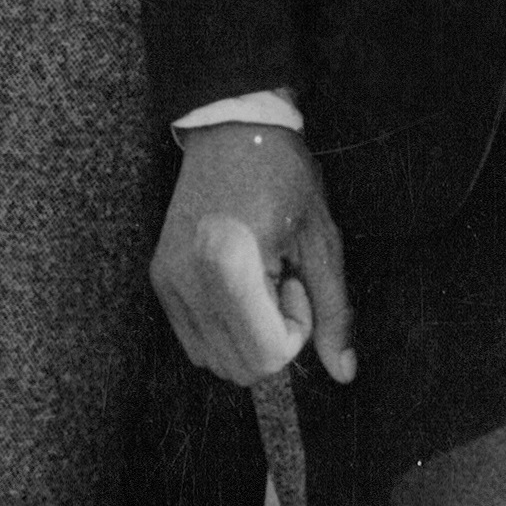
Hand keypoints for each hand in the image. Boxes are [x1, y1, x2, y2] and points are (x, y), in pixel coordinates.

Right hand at [153, 123, 351, 388]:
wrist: (233, 132)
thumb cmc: (284, 177)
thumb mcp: (322, 241)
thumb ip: (334, 310)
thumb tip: (345, 373)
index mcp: (228, 263)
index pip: (265, 355)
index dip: (295, 333)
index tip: (297, 286)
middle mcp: (187, 279)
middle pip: (240, 368)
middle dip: (275, 339)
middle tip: (284, 282)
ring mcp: (168, 283)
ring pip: (215, 361)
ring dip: (250, 337)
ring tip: (262, 280)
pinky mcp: (160, 281)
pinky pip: (196, 342)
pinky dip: (226, 330)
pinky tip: (242, 283)